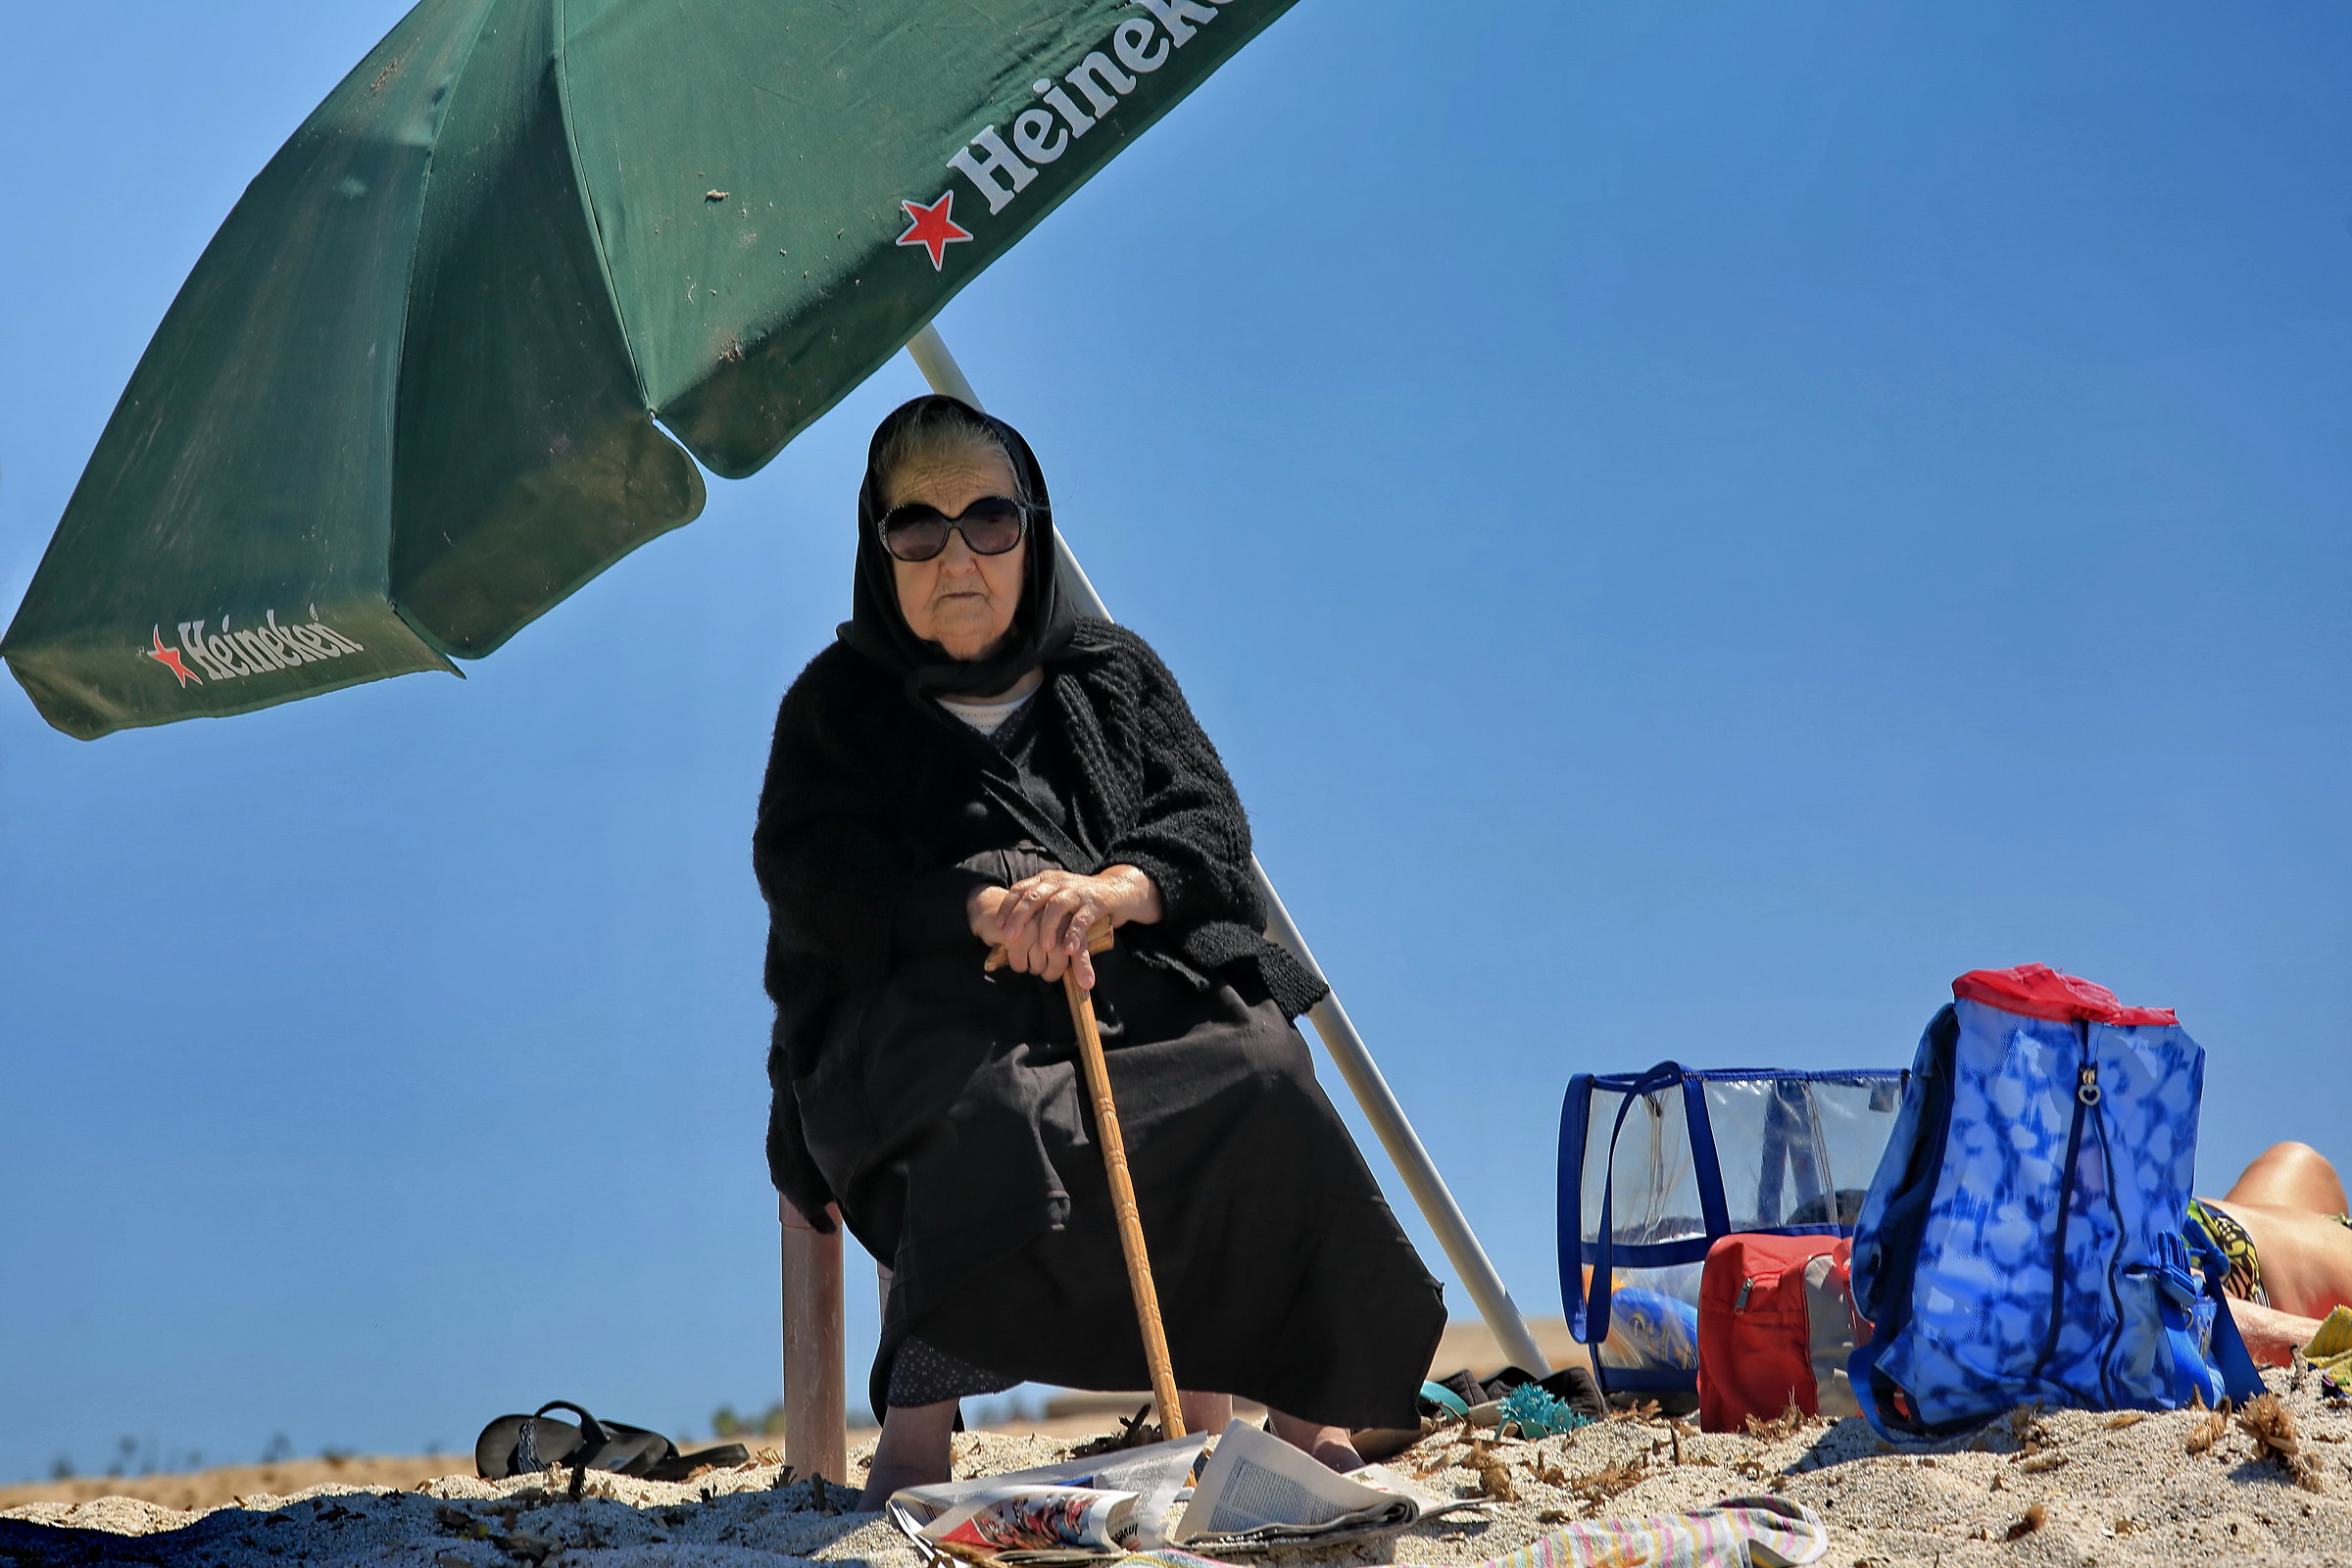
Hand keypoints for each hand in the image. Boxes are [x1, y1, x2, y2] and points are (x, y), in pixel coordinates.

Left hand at [969, 866, 1161, 987]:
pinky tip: (1068, 950)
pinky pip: (1082, 919)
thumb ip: (1037, 907)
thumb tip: (1008, 930)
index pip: (1020, 890)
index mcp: (1046, 880)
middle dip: (1019, 918)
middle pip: (1033, 897)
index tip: (997, 926)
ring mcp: (1078, 892)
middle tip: (1010, 938)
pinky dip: (1074, 934)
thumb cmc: (1080, 900)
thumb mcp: (1056, 897)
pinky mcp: (1096, 903)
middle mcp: (1060, 882)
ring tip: (1043, 947)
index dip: (1007, 907)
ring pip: (1057, 906)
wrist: (1118, 891)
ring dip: (1047, 927)